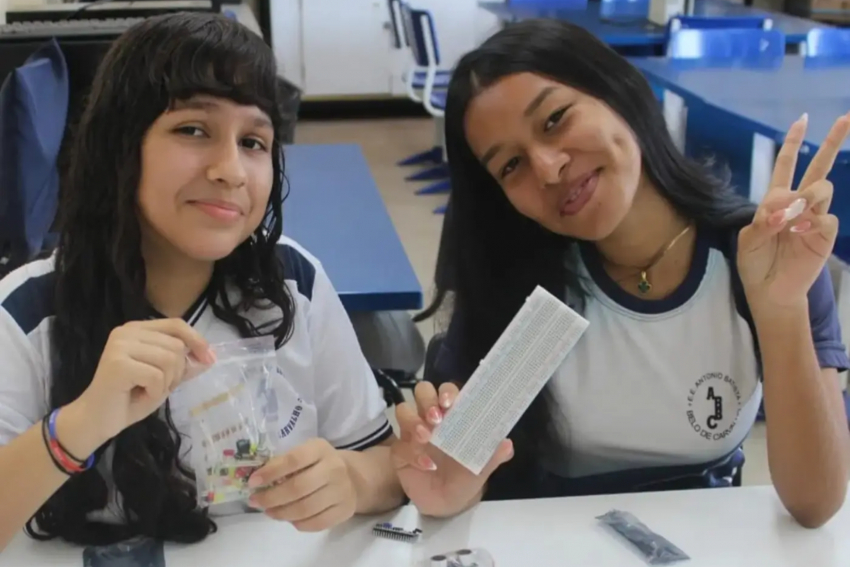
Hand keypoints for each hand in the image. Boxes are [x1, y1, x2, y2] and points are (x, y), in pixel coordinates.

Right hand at [74, 318, 213, 444]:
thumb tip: (211, 357)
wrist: (97, 420)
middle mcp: (126, 331)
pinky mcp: (118, 364)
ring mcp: (120, 346)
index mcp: (138, 330)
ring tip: (148, 391)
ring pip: (169, 360)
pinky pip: (156, 376)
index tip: (209, 359)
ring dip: (165, 383)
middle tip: (158, 386)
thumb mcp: (165, 379)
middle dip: (176, 372)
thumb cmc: (130, 398)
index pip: (176, 324)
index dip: (196, 340)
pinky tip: (139, 396)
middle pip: (176, 346)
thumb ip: (185, 366)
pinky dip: (155, 392)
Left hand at [247, 438, 356, 531]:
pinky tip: (289, 518)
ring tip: (269, 511)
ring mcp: (342, 491)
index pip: (293, 460)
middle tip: (255, 502)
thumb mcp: (305, 454)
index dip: (271, 472)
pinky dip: (298, 524)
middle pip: (298, 488)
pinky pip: (316, 523)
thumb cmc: (318, 464)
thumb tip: (257, 480)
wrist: (352, 476)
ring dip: (281, 513)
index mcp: (320, 449)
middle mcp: (334, 468)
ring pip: (306, 509)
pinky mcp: (345, 510)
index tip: (252, 482)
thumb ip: (284, 463)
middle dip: (271, 497)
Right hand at [391, 382, 513, 517]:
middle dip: (428, 400)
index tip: (451, 403)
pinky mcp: (400, 452)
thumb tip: (507, 444)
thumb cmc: (464, 478)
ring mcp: (412, 433)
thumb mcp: (481, 469)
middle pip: (422, 391)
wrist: (446, 504)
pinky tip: (427, 465)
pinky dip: (412, 453)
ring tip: (427, 437)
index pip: (447, 391)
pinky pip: (400, 445)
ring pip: (403, 410)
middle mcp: (430, 419)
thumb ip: (493, 456)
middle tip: (437, 418)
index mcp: (452, 416)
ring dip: (414, 420)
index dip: (447, 392)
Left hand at [738, 112, 849, 308]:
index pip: (786, 166)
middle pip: (818, 167)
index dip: (793, 143)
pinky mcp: (825, 235)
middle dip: (832, 142)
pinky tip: (798, 231)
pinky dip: (812, 221)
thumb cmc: (755, 263)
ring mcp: (814, 217)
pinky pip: (826, 218)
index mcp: (776, 200)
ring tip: (790, 217)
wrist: (769, 290)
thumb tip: (784, 209)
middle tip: (846, 118)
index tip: (801, 120)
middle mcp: (799, 204)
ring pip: (822, 188)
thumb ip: (762, 221)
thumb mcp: (748, 240)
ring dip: (805, 197)